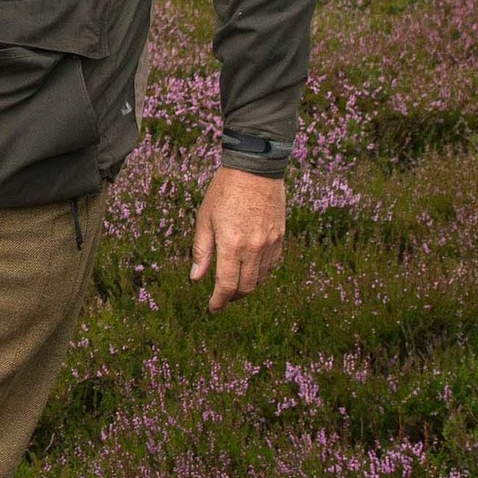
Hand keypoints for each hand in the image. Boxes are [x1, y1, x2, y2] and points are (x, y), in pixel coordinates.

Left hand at [191, 166, 286, 311]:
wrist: (255, 169)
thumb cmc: (224, 191)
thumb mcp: (205, 219)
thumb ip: (201, 251)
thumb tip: (196, 278)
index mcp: (231, 244)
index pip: (227, 285)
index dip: (219, 301)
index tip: (212, 308)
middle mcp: (254, 248)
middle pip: (246, 287)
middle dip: (232, 297)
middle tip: (221, 297)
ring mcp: (270, 243)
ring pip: (260, 279)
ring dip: (247, 287)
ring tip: (234, 284)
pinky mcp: (281, 237)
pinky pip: (272, 266)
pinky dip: (261, 274)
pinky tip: (251, 270)